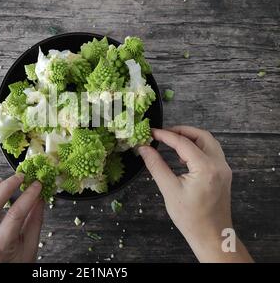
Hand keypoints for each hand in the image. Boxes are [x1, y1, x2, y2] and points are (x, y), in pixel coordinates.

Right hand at [139, 126, 252, 261]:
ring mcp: (224, 169)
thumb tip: (144, 148)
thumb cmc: (190, 217)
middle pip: (201, 136)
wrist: (211, 236)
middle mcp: (219, 164)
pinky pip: (211, 152)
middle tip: (163, 133)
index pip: (183, 143)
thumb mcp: (169, 190)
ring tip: (171, 141)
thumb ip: (156, 165)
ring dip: (191, 138)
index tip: (151, 133)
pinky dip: (197, 147)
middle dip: (181, 131)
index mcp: (206, 168)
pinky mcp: (223, 174)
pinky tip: (183, 155)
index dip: (165, 135)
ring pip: (208, 142)